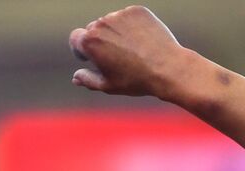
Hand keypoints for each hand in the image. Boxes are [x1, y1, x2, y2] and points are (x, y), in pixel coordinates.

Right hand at [70, 7, 186, 96]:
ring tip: (134, 50)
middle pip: (94, 29)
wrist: (168, 69)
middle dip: (101, 41)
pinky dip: (134, 27)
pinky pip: (130, 17)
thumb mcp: (109, 86)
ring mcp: (120, 15)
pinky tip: (144, 41)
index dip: (83, 50)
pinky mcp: (137, 11)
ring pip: (112, 22)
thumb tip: (76, 77)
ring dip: (117, 33)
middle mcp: (101, 24)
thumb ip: (88, 80)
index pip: (76, 39)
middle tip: (118, 57)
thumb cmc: (137, 80)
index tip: (93, 58)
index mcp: (89, 41)